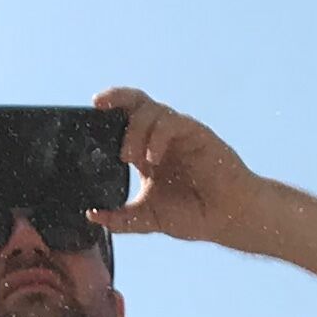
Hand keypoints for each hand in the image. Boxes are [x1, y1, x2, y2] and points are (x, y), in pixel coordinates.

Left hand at [91, 87, 263, 244]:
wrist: (226, 218)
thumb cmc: (193, 214)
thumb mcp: (147, 218)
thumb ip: (121, 219)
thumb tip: (92, 216)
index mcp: (147, 150)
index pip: (125, 120)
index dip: (108, 112)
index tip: (89, 113)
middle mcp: (162, 137)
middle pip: (137, 102)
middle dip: (117, 98)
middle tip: (99, 106)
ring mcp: (180, 134)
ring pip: (152, 111)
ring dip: (135, 130)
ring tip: (128, 157)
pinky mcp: (198, 134)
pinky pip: (173, 123)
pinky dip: (157, 136)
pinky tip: (152, 159)